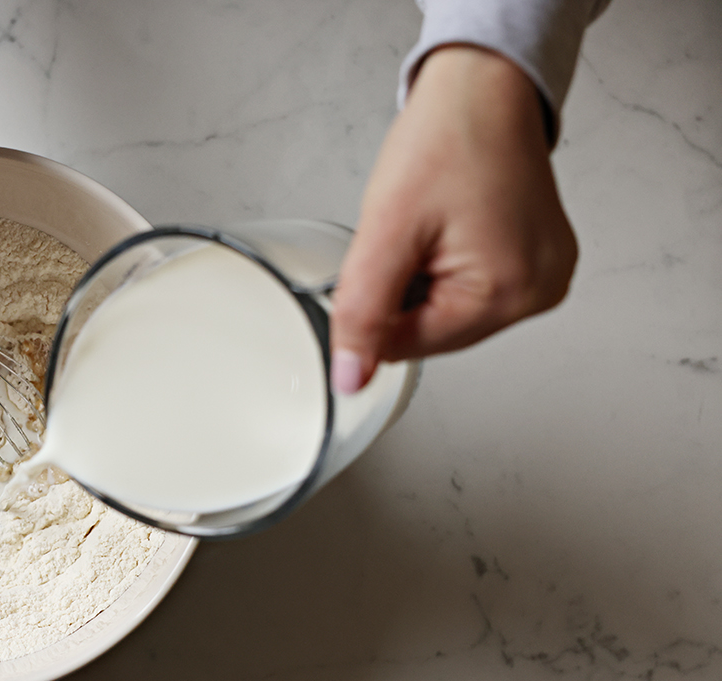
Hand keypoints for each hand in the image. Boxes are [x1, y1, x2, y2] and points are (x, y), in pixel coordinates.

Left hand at [330, 45, 577, 391]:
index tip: (376, 260)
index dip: (373, 310)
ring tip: (433, 226)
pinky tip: (449, 229)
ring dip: (423, 281)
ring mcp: (543, 277)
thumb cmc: (449, 138)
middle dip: (403, 293)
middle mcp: (538, 293)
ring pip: (447, 314)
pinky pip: (471, 288)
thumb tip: (353, 376)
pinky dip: (446, 268)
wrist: (483, 87)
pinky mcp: (538, 261)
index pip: (409, 346)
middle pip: (431, 334)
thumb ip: (363, 311)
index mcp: (509, 294)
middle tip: (408, 235)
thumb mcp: (386, 230)